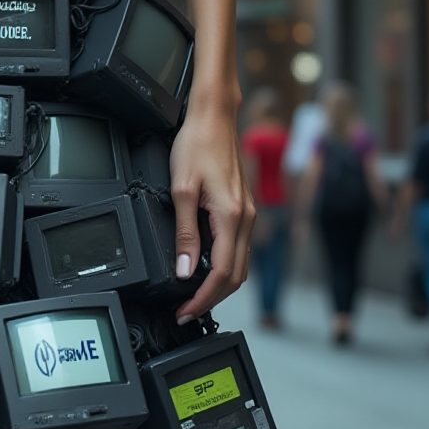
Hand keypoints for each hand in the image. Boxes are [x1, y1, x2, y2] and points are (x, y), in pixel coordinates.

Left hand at [169, 101, 254, 323]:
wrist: (214, 118)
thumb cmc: (198, 145)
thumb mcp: (181, 190)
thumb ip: (184, 233)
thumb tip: (185, 270)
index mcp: (232, 217)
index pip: (223, 275)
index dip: (203, 299)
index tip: (185, 311)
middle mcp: (246, 219)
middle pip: (236, 277)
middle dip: (213, 299)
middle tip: (187, 310)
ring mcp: (248, 214)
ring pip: (240, 264)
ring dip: (219, 284)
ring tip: (193, 293)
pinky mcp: (243, 208)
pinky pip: (238, 247)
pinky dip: (224, 265)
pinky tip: (204, 266)